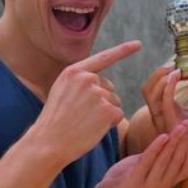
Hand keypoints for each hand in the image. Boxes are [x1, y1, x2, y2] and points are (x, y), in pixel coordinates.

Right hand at [33, 41, 141, 165]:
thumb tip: (105, 85)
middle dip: (102, 102)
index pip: (103, 58)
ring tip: (84, 123)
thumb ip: (80, 82)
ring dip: (105, 114)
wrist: (48, 142)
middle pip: (109, 88)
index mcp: (74, 72)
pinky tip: (92, 129)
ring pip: (114, 102)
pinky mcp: (107, 110)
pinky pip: (118, 115)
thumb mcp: (61, 92)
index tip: (138, 44)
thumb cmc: (55, 122)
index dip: (123, 50)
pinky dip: (110, 124)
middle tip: (81, 116)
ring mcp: (98, 93)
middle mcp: (87, 78)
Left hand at [89, 123, 187, 187]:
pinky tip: (162, 137)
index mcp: (168, 183)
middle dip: (183, 140)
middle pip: (177, 160)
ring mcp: (149, 186)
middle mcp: (162, 186)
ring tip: (179, 127)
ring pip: (165, 160)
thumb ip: (158, 156)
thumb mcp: (145, 167)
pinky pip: (147, 162)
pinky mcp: (134, 183)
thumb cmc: (126, 180)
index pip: (186, 165)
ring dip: (173, 142)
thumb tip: (169, 136)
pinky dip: (156, 148)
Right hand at [142, 65, 187, 174]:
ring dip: (162, 77)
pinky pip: (163, 102)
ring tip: (176, 68)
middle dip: (157, 72)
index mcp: (166, 111)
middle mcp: (160, 115)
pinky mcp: (170, 124)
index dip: (161, 74)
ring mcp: (163, 120)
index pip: (155, 88)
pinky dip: (169, 86)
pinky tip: (178, 76)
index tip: (178, 62)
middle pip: (147, 88)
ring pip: (150, 93)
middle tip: (174, 63)